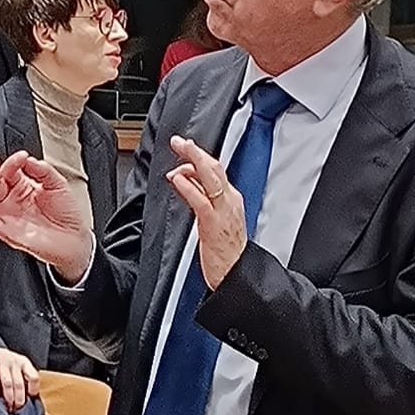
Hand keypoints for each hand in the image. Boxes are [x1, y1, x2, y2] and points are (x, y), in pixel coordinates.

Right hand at [0, 151, 92, 283]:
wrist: (75, 239)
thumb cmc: (67, 213)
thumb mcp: (58, 184)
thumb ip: (43, 170)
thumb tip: (28, 159)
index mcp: (22, 187)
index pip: (9, 171)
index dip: (13, 163)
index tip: (21, 157)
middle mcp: (12, 201)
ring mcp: (10, 217)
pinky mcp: (10, 233)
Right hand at [0, 347, 38, 412]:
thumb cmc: (8, 366)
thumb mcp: (18, 369)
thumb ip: (25, 381)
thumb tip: (31, 400)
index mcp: (24, 363)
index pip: (33, 377)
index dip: (33, 389)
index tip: (30, 398)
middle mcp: (13, 361)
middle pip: (19, 383)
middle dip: (18, 399)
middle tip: (16, 408)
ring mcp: (0, 362)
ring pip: (7, 383)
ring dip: (8, 397)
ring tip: (7, 406)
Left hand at [166, 136, 247, 288]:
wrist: (236, 273)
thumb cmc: (226, 251)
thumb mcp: (215, 220)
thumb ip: (203, 201)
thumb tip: (187, 185)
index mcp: (231, 199)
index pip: (216, 171)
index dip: (200, 156)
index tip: (186, 148)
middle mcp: (229, 201)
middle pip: (214, 168)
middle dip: (196, 151)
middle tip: (179, 141)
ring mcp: (223, 211)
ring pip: (211, 178)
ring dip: (193, 161)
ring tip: (180, 150)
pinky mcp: (213, 224)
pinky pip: (201, 201)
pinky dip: (189, 187)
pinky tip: (178, 179)